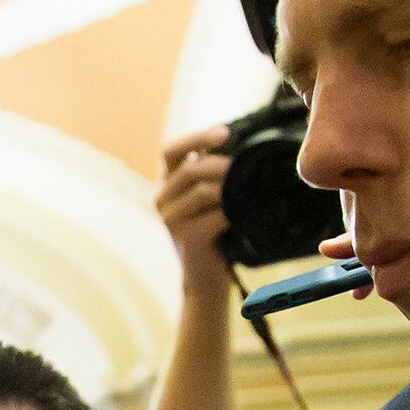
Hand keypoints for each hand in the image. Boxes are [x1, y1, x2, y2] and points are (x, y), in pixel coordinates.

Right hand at [155, 125, 234, 291]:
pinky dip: (231, 213)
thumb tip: (242, 142)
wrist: (206, 276)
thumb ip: (213, 172)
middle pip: (187, 168)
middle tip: (244, 166)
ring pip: (201, 191)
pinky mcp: (186, 239)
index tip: (225, 133)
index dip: (196, 138)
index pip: (170, 150)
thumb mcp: (210, 196)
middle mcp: (162, 199)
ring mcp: (171, 221)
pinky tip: (241, 215)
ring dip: (228, 188)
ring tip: (247, 191)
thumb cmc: (213, 231)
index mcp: (167, 184)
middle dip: (220, 164)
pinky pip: (212, 217)